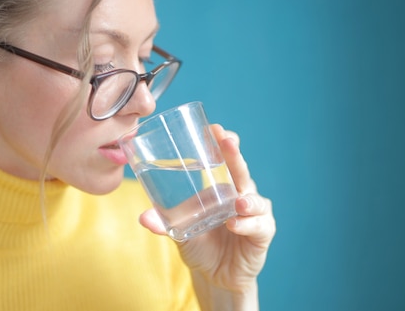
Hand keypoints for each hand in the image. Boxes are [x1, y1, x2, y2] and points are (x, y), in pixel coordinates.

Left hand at [139, 124, 275, 293]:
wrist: (215, 276)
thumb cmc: (200, 244)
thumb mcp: (179, 231)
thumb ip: (163, 223)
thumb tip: (143, 217)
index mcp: (220, 187)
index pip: (224, 159)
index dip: (221, 143)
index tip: (213, 128)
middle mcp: (239, 195)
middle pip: (240, 170)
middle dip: (234, 155)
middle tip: (227, 140)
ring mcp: (252, 213)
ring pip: (254, 198)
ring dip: (247, 197)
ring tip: (237, 201)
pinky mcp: (261, 233)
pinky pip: (259, 225)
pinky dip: (248, 224)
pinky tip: (236, 224)